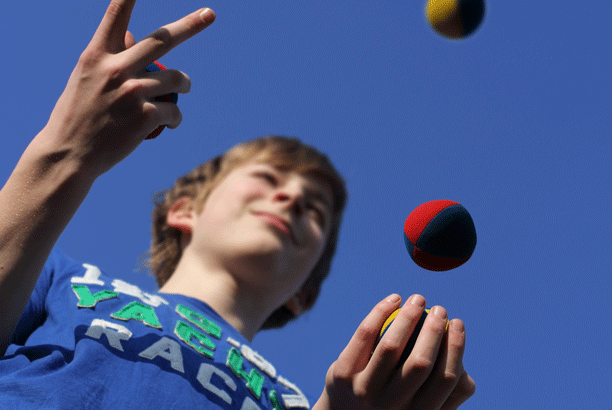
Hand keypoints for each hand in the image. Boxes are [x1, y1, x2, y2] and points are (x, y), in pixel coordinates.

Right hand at [40, 0, 214, 176]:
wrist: (69, 154)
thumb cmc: (79, 114)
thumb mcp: (87, 78)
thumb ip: (110, 55)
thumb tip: (132, 33)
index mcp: (97, 55)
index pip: (117, 15)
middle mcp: (115, 68)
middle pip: (162, 40)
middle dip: (191, 25)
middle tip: (210, 14)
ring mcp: (132, 92)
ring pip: (178, 80)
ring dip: (184, 86)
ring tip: (183, 92)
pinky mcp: (146, 116)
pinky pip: (175, 112)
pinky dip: (176, 119)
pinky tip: (170, 124)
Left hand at [314, 294, 474, 409]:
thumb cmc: (390, 403)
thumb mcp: (416, 406)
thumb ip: (442, 393)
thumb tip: (464, 366)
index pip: (444, 379)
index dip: (455, 347)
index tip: (457, 323)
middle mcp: (390, 408)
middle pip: (419, 363)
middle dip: (434, 330)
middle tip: (440, 310)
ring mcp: (363, 392)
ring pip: (390, 347)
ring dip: (408, 317)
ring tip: (418, 299)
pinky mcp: (342, 374)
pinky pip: (365, 335)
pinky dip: (381, 312)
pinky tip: (394, 300)